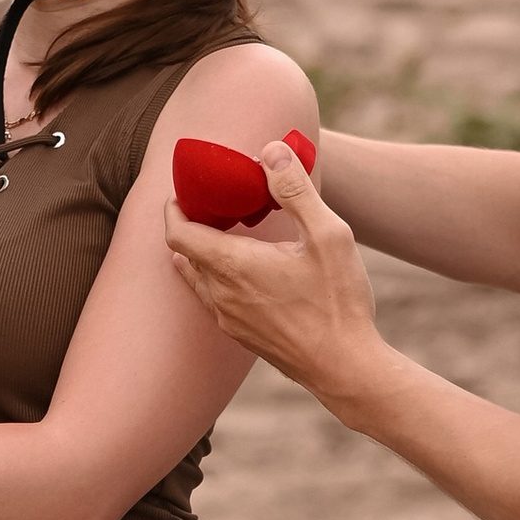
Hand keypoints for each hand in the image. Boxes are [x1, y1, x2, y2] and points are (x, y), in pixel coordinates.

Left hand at [165, 140, 389, 411]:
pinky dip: (218, 277)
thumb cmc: (338, 302)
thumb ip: (294, 189)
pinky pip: (213, 299)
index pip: (177, 232)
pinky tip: (247, 271)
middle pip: (185, 253)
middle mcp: (220, 295)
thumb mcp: (327, 234)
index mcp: (231, 266)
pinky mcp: (242, 336)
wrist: (346, 369)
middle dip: (192, 224)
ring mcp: (228, 320)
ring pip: (198, 278)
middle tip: (215, 203)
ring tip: (229, 233)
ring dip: (204, 252)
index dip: (174, 207)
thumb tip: (270, 150)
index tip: (186, 189)